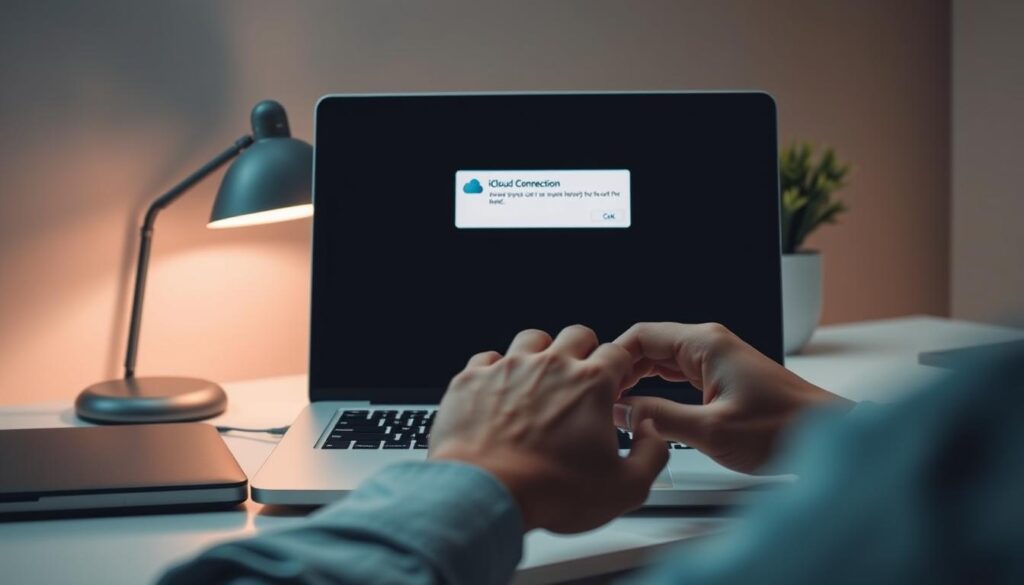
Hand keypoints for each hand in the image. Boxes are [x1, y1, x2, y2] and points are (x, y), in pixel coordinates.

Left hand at [429, 325, 669, 533]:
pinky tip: (500, 391)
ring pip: (532, 339)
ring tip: (539, 379)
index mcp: (591, 384)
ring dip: (541, 354)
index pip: (617, 352)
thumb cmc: (550, 492)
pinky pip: (488, 358)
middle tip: (580, 377)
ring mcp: (508, 367)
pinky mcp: (473, 379)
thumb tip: (651, 434)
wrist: (485, 493)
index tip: (615, 381)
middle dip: (584, 351)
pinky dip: (497, 371)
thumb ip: (651, 454)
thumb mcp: (625, 488)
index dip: (619, 366)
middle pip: (576, 334)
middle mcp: (550, 366)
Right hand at [613, 323, 851, 473]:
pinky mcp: (723, 376)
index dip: (612, 359)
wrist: (826, 437)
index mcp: (705, 344)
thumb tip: (623, 412)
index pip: (640, 335)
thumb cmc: (783, 429)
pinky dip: (656, 387)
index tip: (595, 384)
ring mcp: (717, 359)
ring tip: (615, 405)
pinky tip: (645, 407)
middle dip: (621, 371)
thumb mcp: (711, 431)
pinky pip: (677, 374)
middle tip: (599, 398)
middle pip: (647, 346)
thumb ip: (660, 419)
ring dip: (637, 380)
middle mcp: (710, 344)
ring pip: (661, 360)